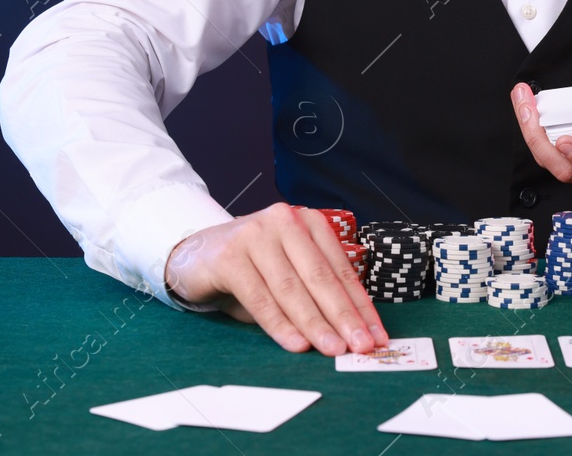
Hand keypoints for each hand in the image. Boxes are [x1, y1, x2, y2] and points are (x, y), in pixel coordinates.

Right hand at [163, 202, 387, 355]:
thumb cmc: (251, 269)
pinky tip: (296, 343)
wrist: (195, 255)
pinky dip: (280, 324)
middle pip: (321, 277)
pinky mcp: (230, 255)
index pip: (341, 270)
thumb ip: (313, 296)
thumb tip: (348, 333)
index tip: (377, 335)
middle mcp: (285, 221)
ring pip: (292, 288)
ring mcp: (256, 234)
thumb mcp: (288, 277)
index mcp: (308, 223)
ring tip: (334, 349)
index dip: (361, 306)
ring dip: (316, 324)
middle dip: (344, 316)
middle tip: (361, 346)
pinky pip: (261, 296)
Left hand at [510, 67, 571, 184]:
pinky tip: (526, 104)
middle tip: (528, 108)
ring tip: (523, 100)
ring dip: (531, 132)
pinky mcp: (571, 151)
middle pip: (566, 169)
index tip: (565, 141)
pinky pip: (547, 148)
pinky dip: (533, 127)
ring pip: (551, 160)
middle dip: (540, 140)